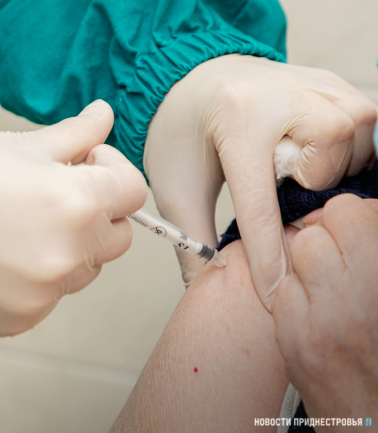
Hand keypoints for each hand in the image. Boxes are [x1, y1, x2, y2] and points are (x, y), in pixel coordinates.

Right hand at [0, 100, 146, 335]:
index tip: (82, 162)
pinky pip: (51, 296)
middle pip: (117, 236)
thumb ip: (73, 135)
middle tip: (51, 193)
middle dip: (96, 211)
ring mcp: (44, 293)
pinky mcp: (20, 319)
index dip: (111, 170)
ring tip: (18, 225)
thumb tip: (105, 115)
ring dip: (68, 246)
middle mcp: (67, 254)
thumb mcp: (12, 144)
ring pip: (85, 268)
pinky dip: (37, 278)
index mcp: (74, 202)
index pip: (133, 191)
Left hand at [144, 54, 376, 309]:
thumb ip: (191, 239)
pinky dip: (350, 151)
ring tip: (295, 170)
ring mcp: (312, 84)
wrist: (192, 82)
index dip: (268, 256)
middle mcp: (280, 95)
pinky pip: (367, 125)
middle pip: (327, 168)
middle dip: (307, 194)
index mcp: (236, 122)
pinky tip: (316, 158)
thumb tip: (205, 288)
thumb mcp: (176, 187)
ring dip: (333, 172)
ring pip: (357, 144)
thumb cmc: (181, 135)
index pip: (262, 204)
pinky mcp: (331, 83)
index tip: (273, 294)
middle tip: (279, 189)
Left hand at [273, 195, 377, 423]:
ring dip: (307, 263)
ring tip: (330, 284)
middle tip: (344, 257)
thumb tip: (364, 217)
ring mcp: (317, 321)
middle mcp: (354, 297)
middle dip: (327, 237)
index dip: (354, 219)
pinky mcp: (294, 342)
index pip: (346, 212)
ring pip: (290, 257)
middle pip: (312, 231)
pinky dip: (295, 294)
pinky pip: (280, 292)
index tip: (361, 230)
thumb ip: (375, 249)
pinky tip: (316, 309)